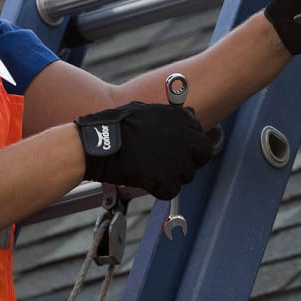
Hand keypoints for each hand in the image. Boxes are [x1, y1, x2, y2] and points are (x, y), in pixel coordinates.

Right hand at [76, 102, 214, 199]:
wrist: (96, 144)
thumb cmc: (114, 126)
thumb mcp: (145, 110)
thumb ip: (169, 116)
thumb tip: (188, 116)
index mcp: (178, 116)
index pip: (199, 132)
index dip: (189, 144)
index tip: (178, 149)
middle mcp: (183, 135)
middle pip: (204, 153)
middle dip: (192, 161)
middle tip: (173, 165)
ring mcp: (176, 158)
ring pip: (187, 175)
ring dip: (172, 176)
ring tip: (150, 171)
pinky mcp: (166, 178)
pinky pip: (171, 191)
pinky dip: (159, 190)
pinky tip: (145, 181)